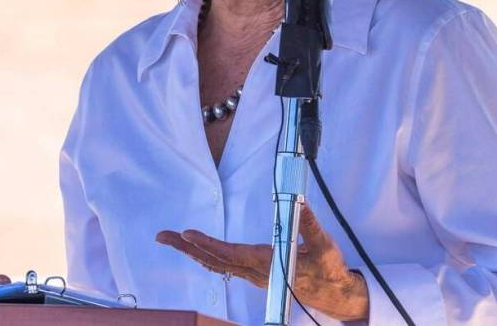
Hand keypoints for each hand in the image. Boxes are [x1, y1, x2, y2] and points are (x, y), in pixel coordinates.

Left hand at [155, 203, 368, 321]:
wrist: (334, 294)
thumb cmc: (329, 269)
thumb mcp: (324, 246)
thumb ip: (310, 225)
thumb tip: (299, 201)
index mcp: (268, 263)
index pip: (231, 254)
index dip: (208, 244)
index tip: (187, 234)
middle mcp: (255, 272)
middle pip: (215, 260)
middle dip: (187, 248)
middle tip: (162, 236)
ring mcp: (253, 275)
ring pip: (217, 264)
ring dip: (193, 252)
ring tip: (171, 240)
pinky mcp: (256, 274)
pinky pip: (225, 267)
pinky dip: (207, 256)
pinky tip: (197, 251)